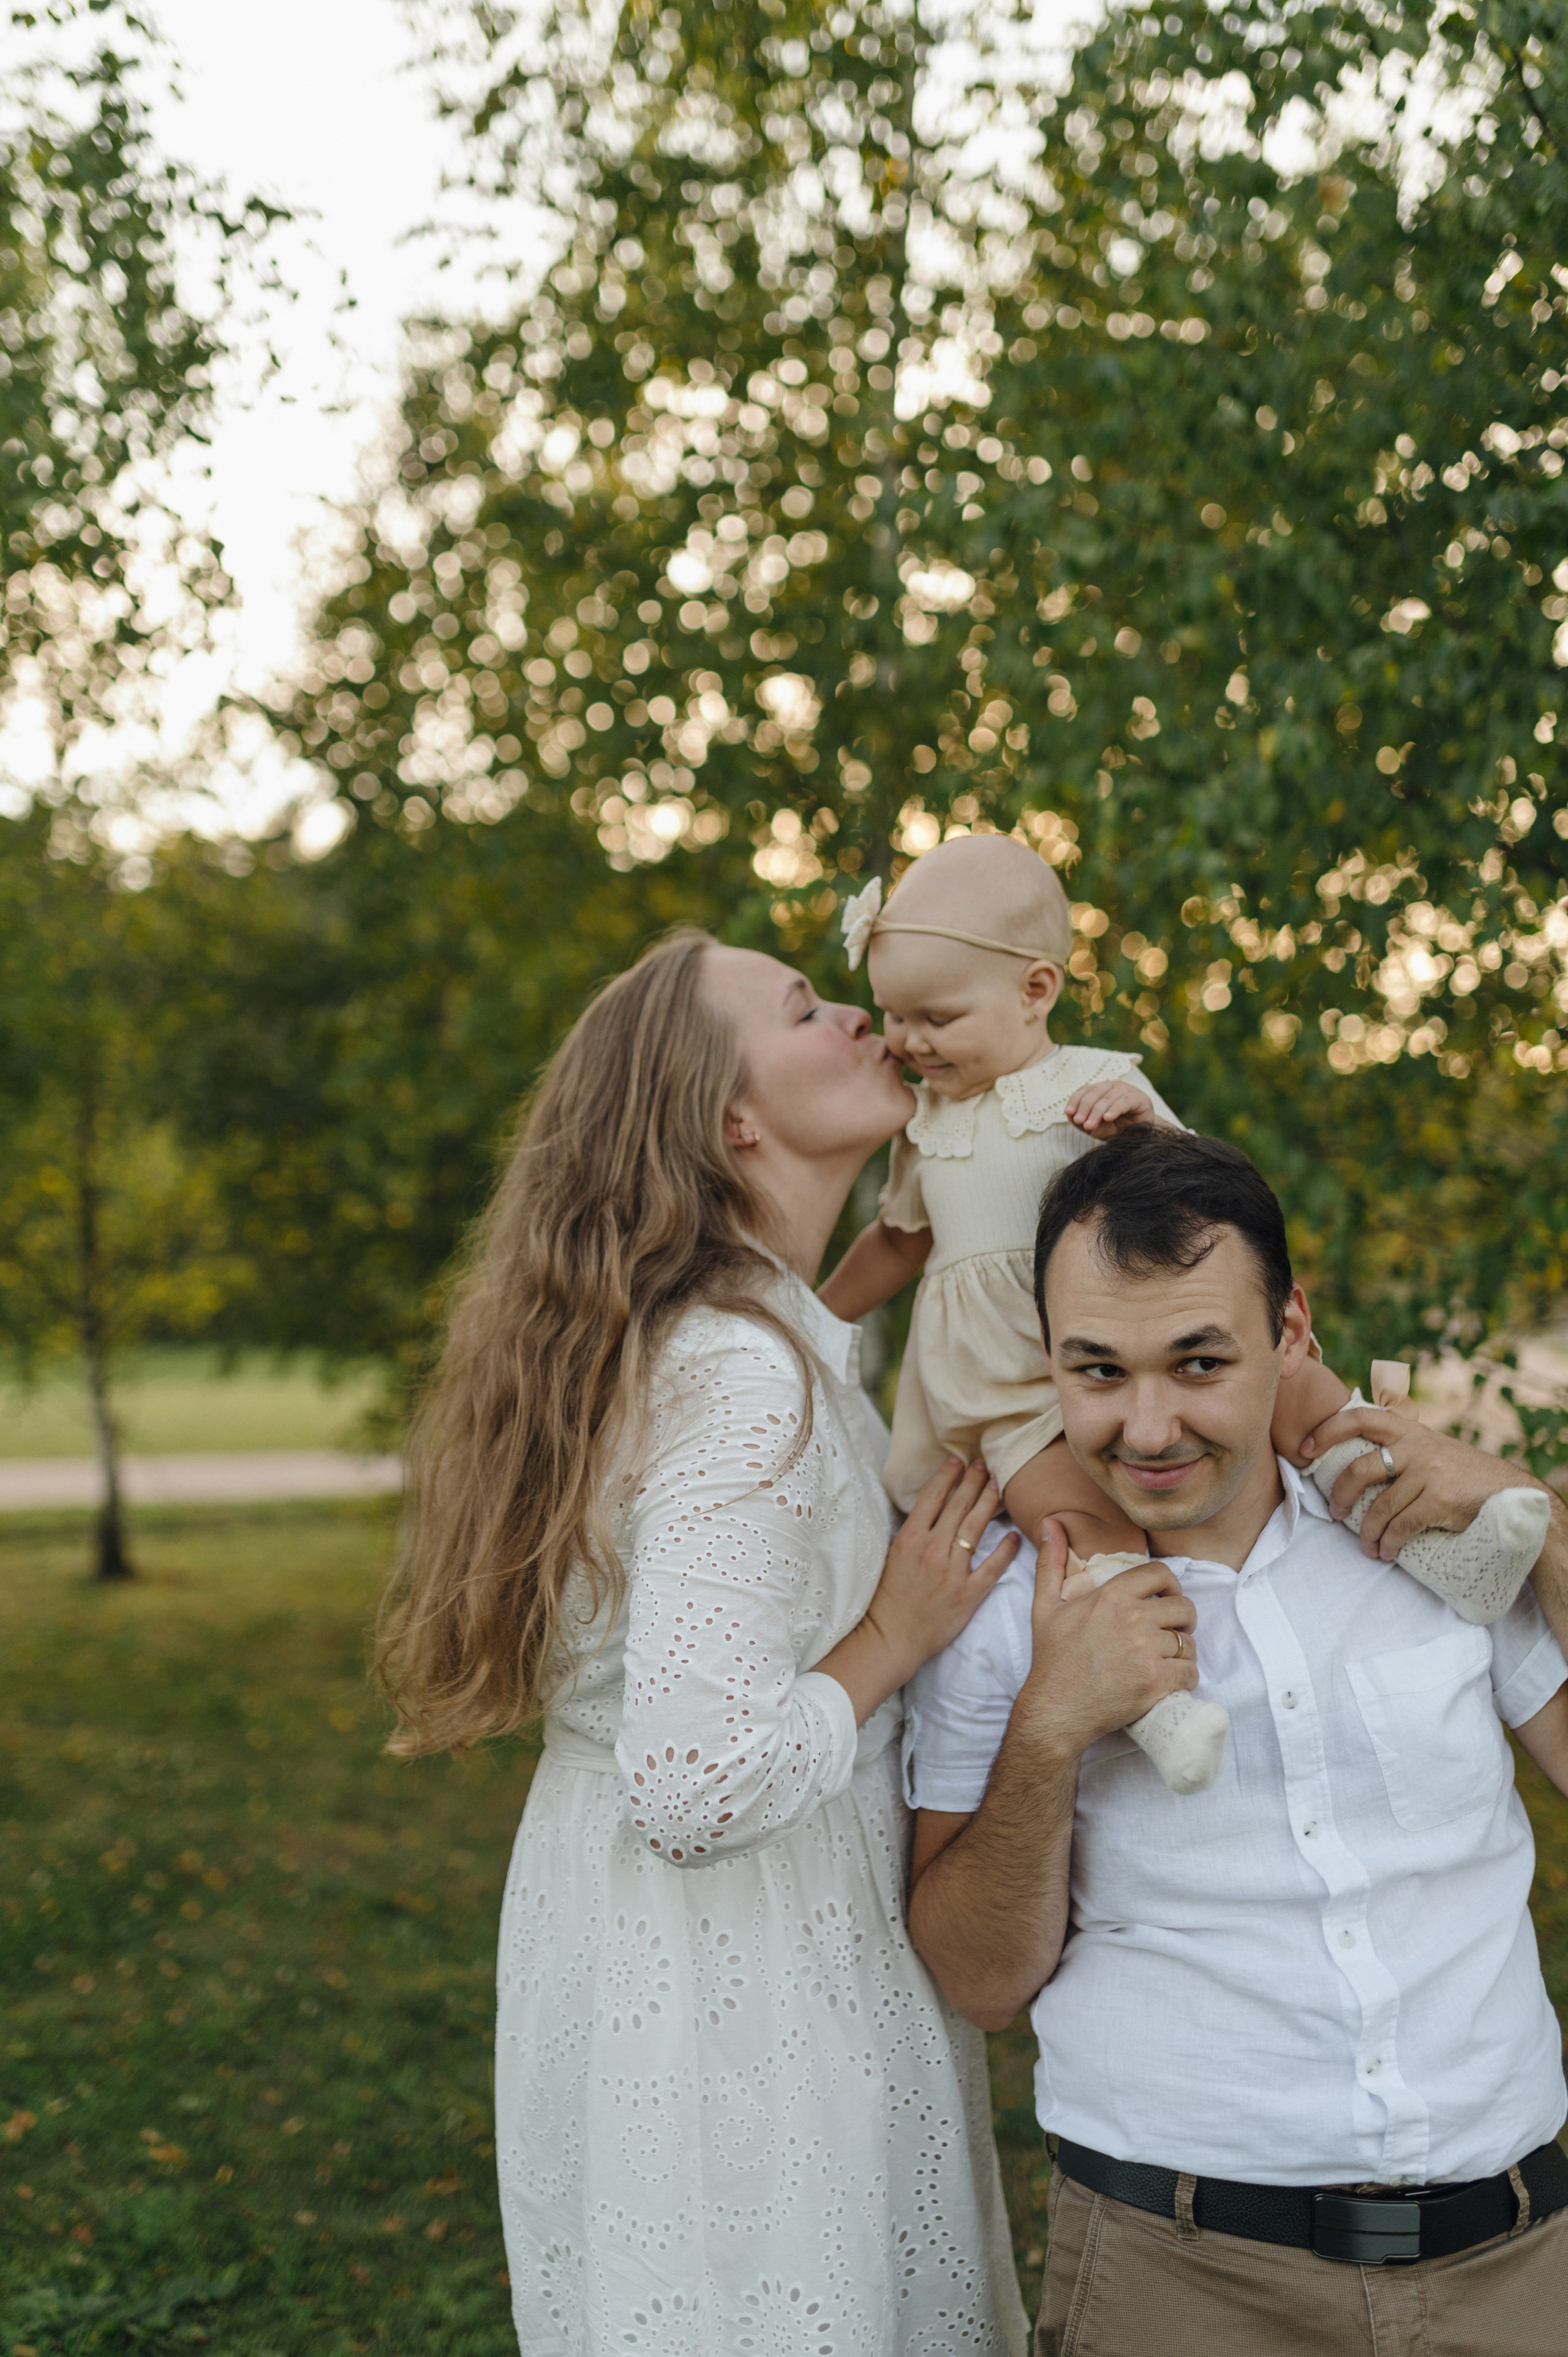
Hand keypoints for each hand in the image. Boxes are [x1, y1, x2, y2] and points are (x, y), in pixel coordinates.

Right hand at [863, 1458, 1020, 1685]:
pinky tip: (1013, 1536)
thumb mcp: (892, 1557)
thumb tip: (928, 1510)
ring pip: (975, 1528)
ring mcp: (951, 1571)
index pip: (932, 1497)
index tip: (957, 1459)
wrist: (892, 1637)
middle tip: (983, 1464)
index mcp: (910, 1539)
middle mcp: (932, 1550)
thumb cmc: (888, 1598)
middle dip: (972, 1481)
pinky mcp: (968, 1593)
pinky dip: (1005, 1550)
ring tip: (997, 1485)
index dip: (947, 1475)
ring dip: (988, 1503)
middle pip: (958, 1506)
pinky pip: (992, 1567)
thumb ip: (912, 1533)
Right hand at [1017, 1521, 1196, 1757]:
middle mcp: (1132, 1619)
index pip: (1161, 1575)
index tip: (1165, 1600)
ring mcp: (1146, 1651)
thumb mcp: (1045, 1606)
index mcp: (1111, 1596)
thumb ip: (1051, 1562)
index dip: (1170, 1586)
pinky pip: (1190, 1672)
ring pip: (1189, 1643)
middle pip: (1184, 1608)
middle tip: (1169, 1634)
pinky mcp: (1156, 1682)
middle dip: (1182, 1621)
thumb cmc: (1053, 1659)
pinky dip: (1185, 1678)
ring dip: (1183, 1652)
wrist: (1055, 1709)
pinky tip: (1169, 1681)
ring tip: (1168, 1660)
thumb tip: (1050, 1523)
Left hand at [1064, 1079, 1154, 1134]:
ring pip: (1107, 1097)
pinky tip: (1107, 1118)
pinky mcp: (1138, 1098)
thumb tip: (1083, 1124)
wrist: (1143, 1134)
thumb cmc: (1120, 1130)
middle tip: (1079, 1121)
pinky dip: (1114, 1109)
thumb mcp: (1101, 1130)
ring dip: (1096, 1111)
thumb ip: (1091, 1126)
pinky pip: (1124, 1101)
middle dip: (1085, 1107)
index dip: (1075, 1100)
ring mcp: (1126, 1090)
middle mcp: (1112, 1087)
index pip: (1085, 1091)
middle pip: (1094, 1093)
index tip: (1068, 1113)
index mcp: (1101, 1091)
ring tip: (1089, 1125)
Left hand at [1300, 1400, 1550, 1560]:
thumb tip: (1355, 1459)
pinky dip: (1389, 1543)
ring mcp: (1428, 1472)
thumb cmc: (1464, 1474)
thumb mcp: (1433, 1448)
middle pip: (1359, 1468)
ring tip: (1368, 1547)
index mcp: (1410, 1431)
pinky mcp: (1439, 1500)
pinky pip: (1400, 1526)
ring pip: (1379, 1507)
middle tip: (1334, 1513)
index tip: (1306, 1449)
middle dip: (1339, 1494)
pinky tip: (1387, 1552)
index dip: (1328, 1430)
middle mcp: (1416, 1447)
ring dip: (1368, 1533)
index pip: (1360, 1417)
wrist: (1511, 1493)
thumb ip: (1401, 1448)